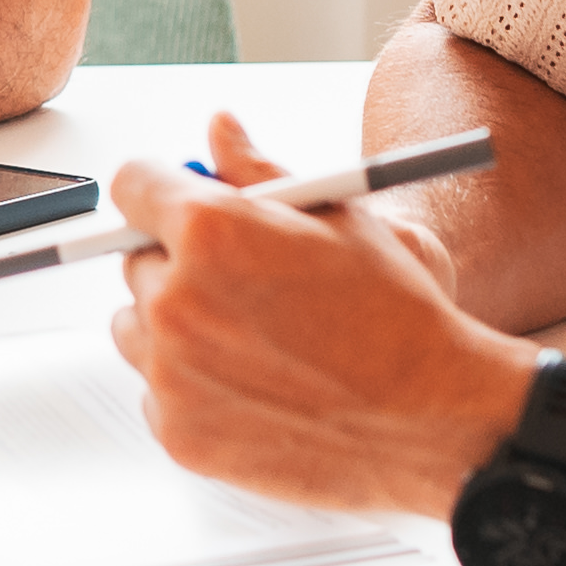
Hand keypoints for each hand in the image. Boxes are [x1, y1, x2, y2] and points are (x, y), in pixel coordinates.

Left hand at [108, 111, 533, 511]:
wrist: (432, 418)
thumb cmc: (397, 316)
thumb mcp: (337, 216)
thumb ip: (257, 169)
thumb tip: (219, 129)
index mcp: (210, 230)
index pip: (132, 185)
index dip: (161, 193)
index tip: (176, 208)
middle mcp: (177, 300)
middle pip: (136, 260)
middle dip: (179, 263)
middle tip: (243, 282)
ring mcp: (172, 374)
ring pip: (137, 329)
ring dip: (176, 327)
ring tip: (256, 338)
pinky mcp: (179, 435)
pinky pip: (158, 392)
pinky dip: (193, 388)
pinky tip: (257, 386)